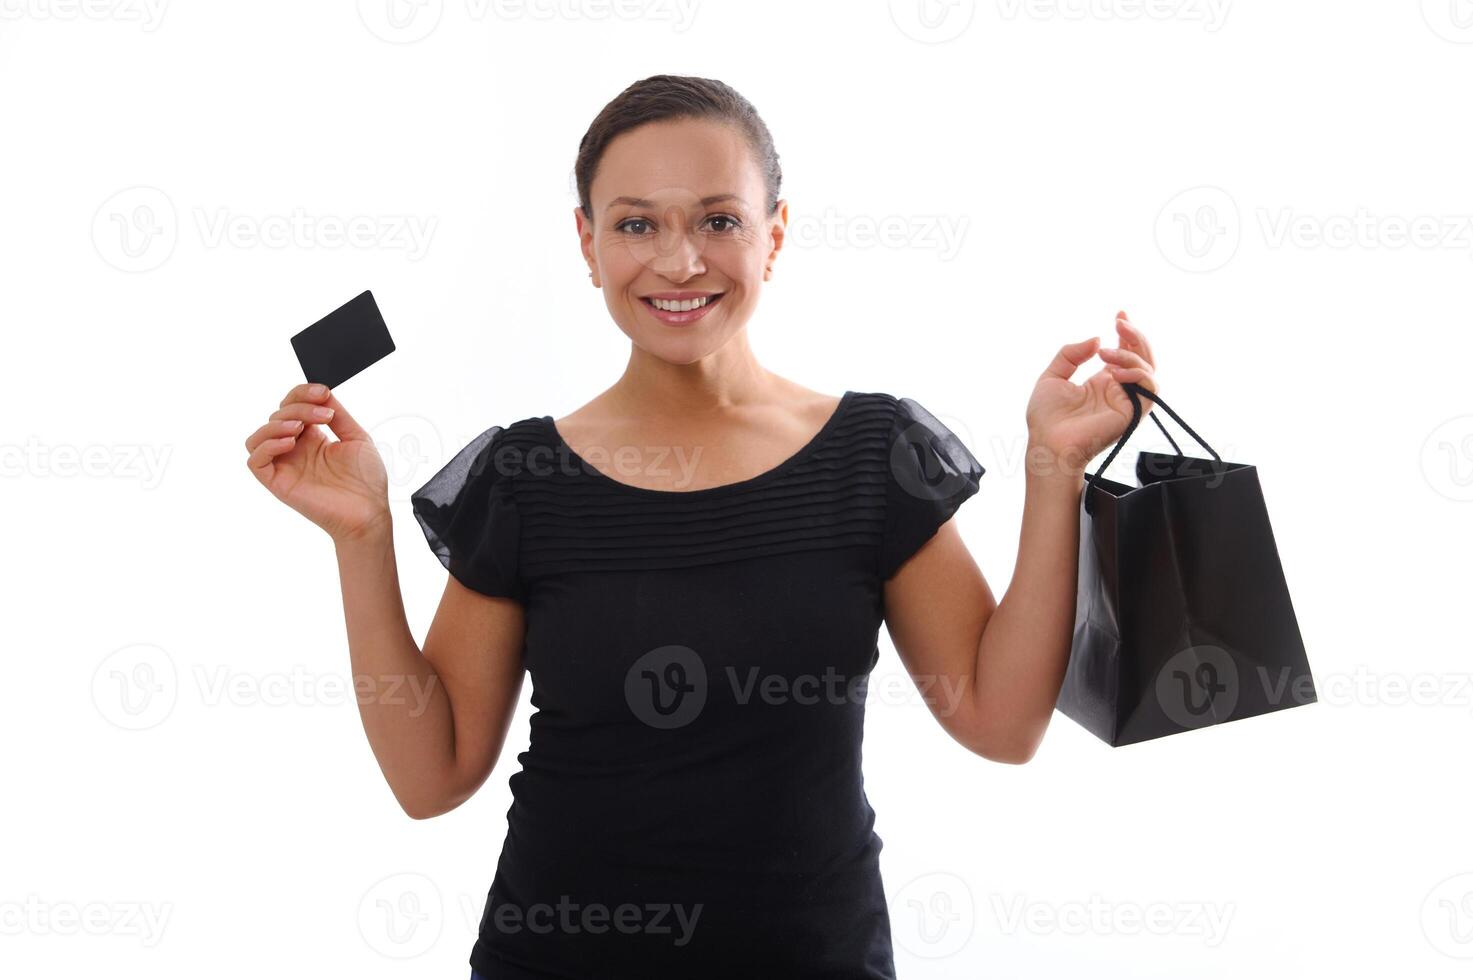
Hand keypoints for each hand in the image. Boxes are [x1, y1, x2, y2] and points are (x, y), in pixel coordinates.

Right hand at [245, 383, 389, 541]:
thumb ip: (338, 414)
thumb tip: (323, 393)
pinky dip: (267, 445)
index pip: (292, 406)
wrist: (369, 512)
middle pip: (277, 416)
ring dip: (277, 424)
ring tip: (301, 428)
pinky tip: (290, 442)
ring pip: (258, 436)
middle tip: (325, 415)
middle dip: (298, 408)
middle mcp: (295, 450)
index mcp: (312, 438)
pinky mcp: (278, 482)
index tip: (322, 392)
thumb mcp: (357, 437)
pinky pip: (255, 460)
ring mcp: (285, 466)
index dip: (302, 394)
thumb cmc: (366, 481)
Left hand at [1025, 310, 1158, 474]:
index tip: (1119, 314)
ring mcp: (1127, 401)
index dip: (1126, 332)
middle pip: (1141, 357)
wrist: (1047, 444)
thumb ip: (1071, 354)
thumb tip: (1097, 339)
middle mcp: (1118, 390)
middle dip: (1134, 336)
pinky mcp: (1132, 414)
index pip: (1124, 352)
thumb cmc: (1046, 418)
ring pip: (1148, 370)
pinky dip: (1137, 374)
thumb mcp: (1053, 376)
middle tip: (1119, 322)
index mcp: (1102, 382)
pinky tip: (1113, 372)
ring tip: (1105, 354)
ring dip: (1131, 355)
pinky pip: (1149, 389)